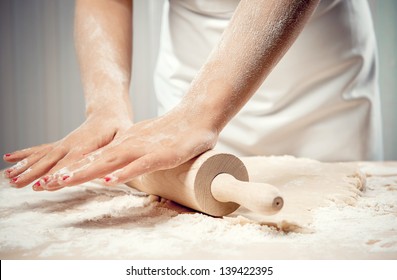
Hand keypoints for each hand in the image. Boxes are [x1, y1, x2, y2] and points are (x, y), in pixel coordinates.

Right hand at [3, 113, 131, 188]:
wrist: (108, 110)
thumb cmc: (119, 126)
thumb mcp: (124, 136)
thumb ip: (118, 151)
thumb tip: (112, 166)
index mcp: (86, 145)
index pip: (70, 163)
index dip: (58, 174)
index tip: (44, 184)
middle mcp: (70, 144)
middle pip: (50, 161)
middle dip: (34, 173)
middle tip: (18, 184)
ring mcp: (63, 143)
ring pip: (41, 156)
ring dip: (25, 167)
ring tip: (8, 177)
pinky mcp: (61, 144)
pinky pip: (40, 150)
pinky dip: (25, 155)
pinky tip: (8, 158)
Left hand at [36, 107, 217, 190]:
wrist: (198, 116)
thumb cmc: (175, 131)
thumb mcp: (148, 142)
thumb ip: (135, 152)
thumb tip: (122, 165)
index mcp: (126, 143)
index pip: (96, 158)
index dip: (75, 169)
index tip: (53, 180)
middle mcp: (130, 144)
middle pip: (96, 161)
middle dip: (71, 173)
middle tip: (45, 184)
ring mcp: (144, 149)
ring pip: (111, 162)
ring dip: (87, 172)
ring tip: (65, 181)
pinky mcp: (160, 155)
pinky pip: (138, 166)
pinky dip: (122, 173)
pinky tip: (107, 180)